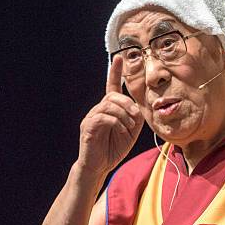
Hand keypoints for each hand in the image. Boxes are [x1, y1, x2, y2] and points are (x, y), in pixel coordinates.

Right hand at [78, 55, 143, 175]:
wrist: (98, 167)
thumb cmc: (113, 149)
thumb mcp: (130, 132)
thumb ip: (134, 119)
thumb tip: (136, 108)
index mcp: (109, 110)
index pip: (112, 87)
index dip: (115, 72)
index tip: (119, 57)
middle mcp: (98, 110)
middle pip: (112, 95)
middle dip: (127, 103)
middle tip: (135, 116)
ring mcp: (91, 118)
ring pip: (109, 105)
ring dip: (124, 115)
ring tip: (128, 128)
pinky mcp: (88, 127)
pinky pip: (104, 117)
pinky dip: (116, 123)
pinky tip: (121, 131)